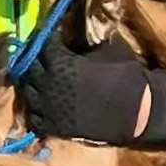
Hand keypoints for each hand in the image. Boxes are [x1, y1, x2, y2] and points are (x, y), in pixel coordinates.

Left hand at [22, 35, 150, 143]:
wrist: (138, 112)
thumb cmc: (125, 76)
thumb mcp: (107, 49)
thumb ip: (85, 45)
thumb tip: (79, 37)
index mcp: (60, 63)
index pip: (43, 45)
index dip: (48, 41)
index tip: (53, 39)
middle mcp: (48, 84)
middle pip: (31, 68)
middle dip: (37, 61)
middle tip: (45, 59)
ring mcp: (49, 108)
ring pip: (28, 92)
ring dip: (33, 85)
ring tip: (41, 81)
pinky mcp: (55, 127)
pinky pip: (34, 119)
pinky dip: (37, 111)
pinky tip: (44, 105)